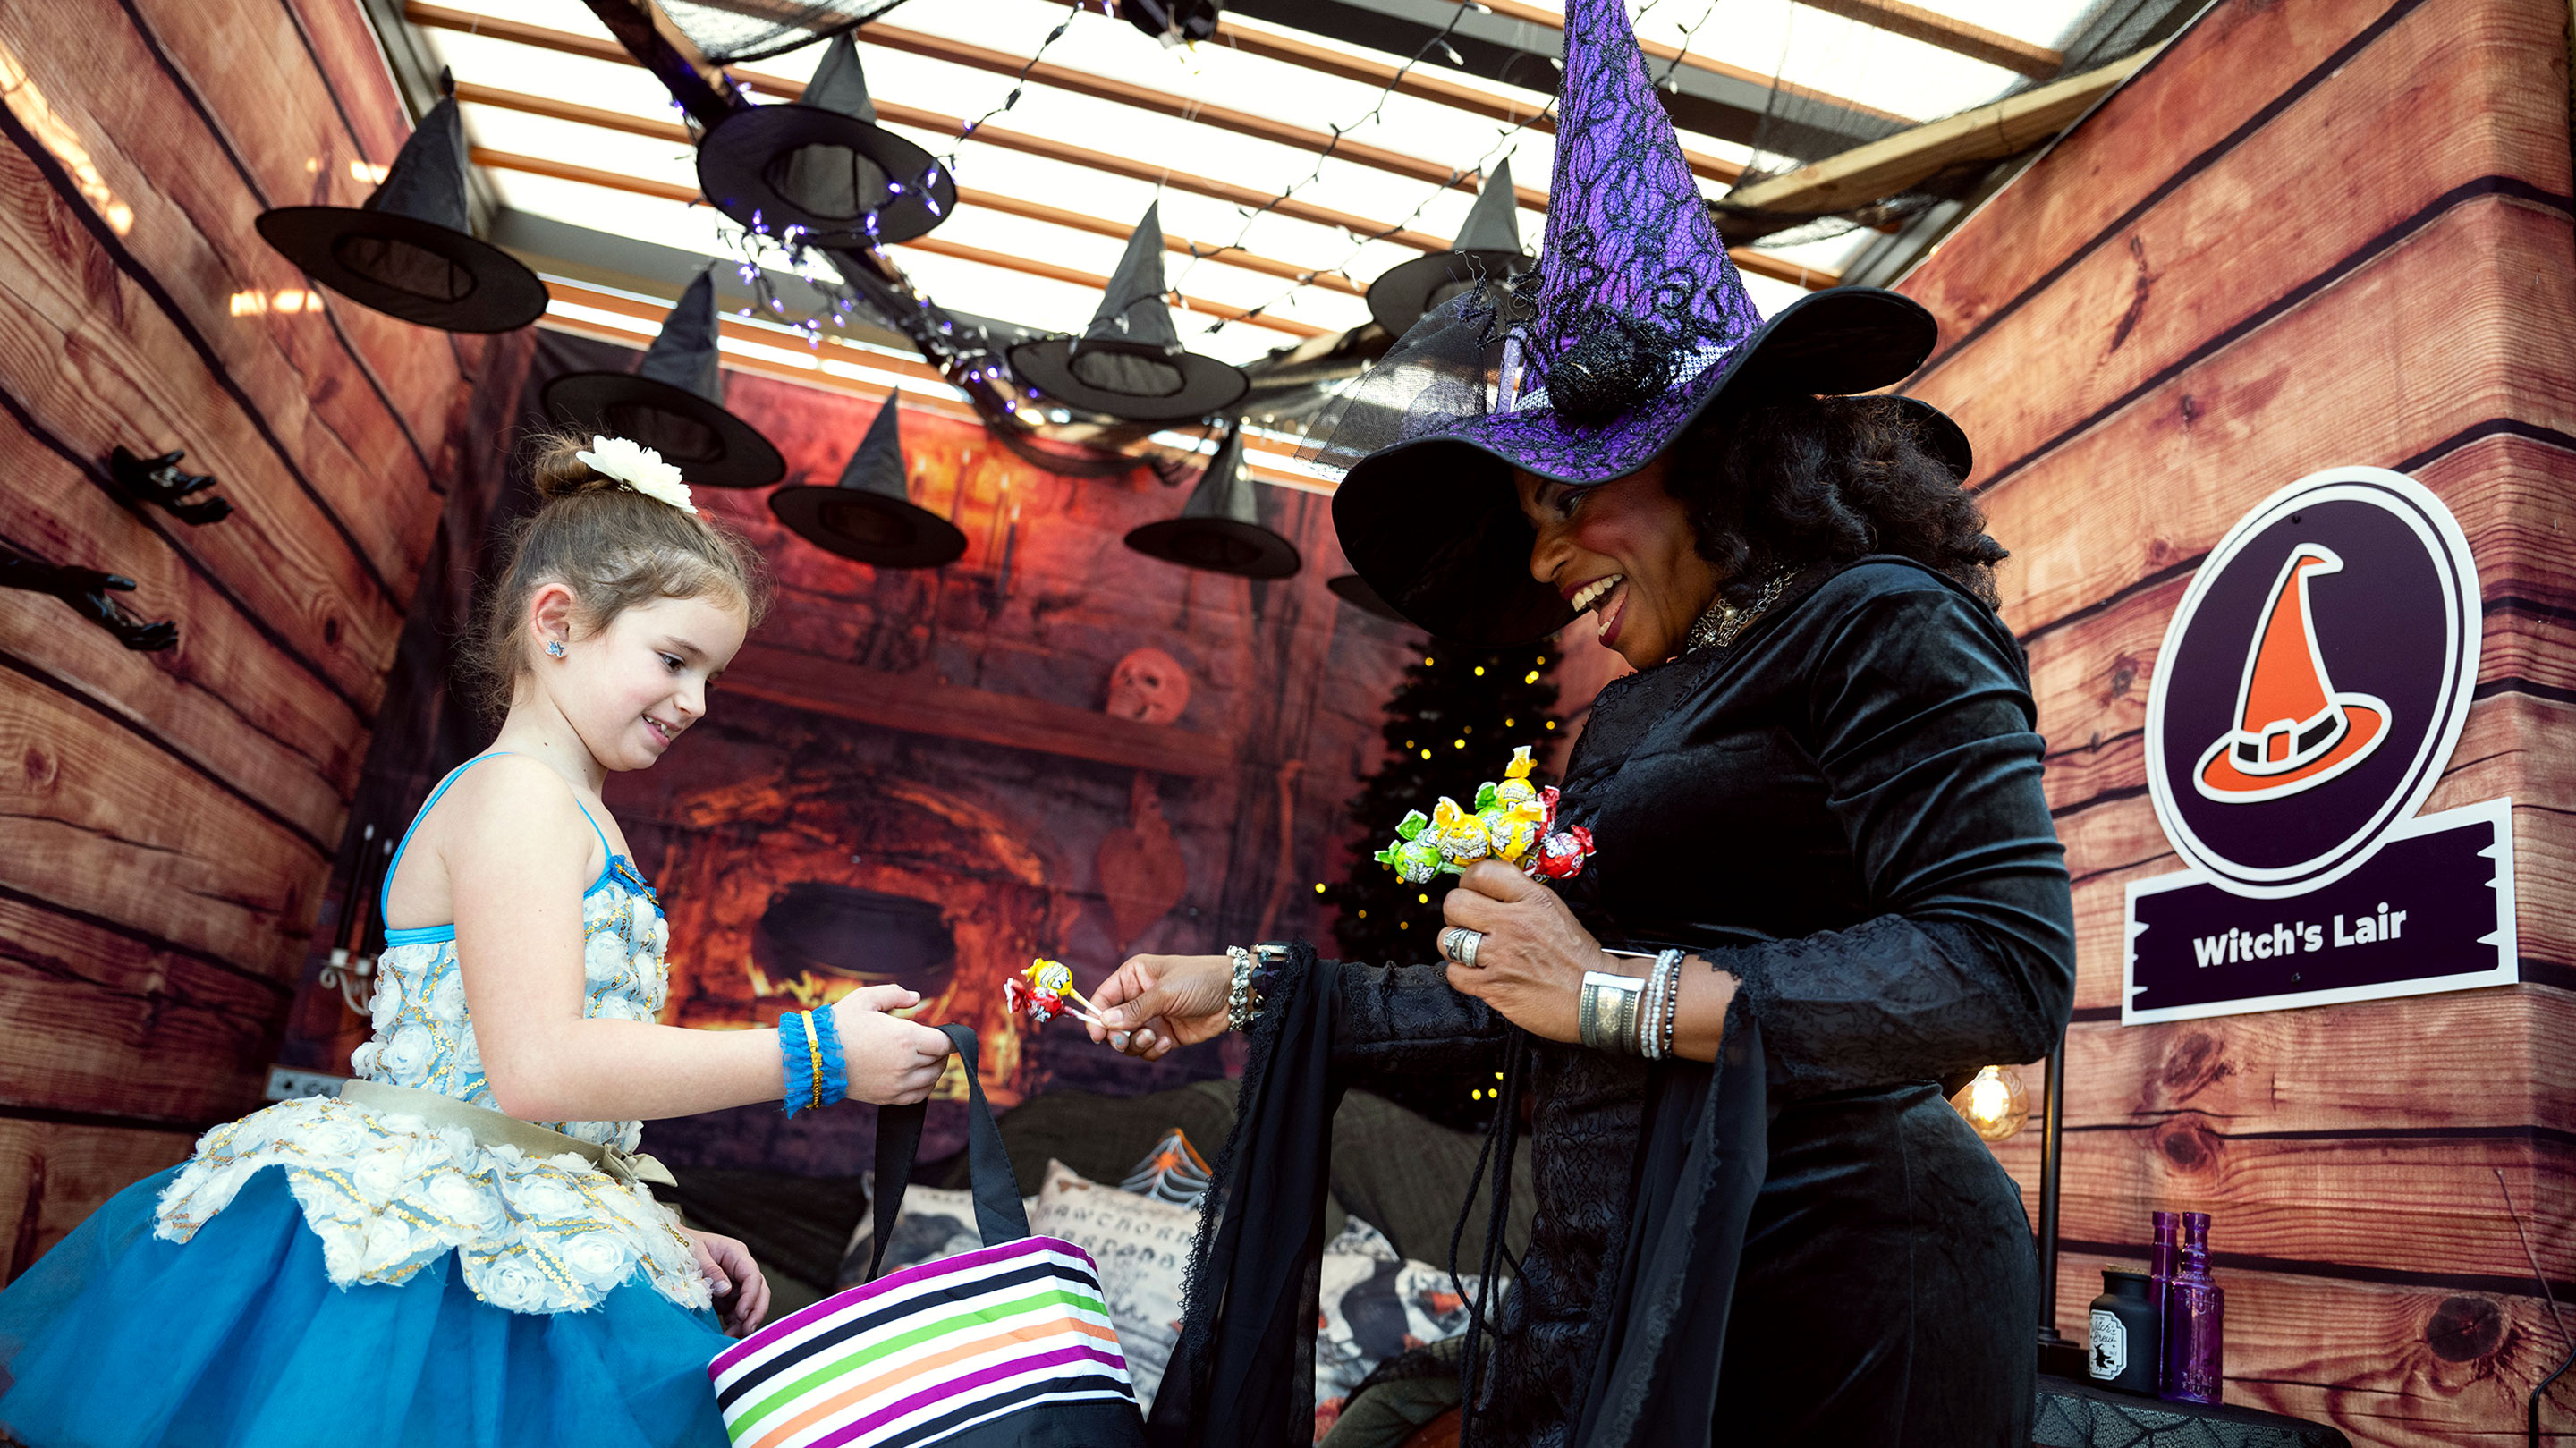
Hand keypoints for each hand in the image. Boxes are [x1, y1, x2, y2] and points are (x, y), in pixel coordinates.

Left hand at [684, 1227, 771, 1336]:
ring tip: (733, 1337)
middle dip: (756, 1310)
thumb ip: (711, 1271)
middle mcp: (738, 1268)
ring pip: (750, 1303)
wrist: (665, 1249)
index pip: (752, 1275)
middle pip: (759, 1290)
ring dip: (745, 1321)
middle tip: (747, 1330)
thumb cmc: (680, 1246)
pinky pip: (737, 1311)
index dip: (751, 1295)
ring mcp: (733, 1282)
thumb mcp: (693, 1254)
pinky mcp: (726, 1296)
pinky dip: (735, 1323)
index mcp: (735, 1253)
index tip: (742, 1314)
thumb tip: (726, 1289)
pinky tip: (728, 1333)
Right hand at [830, 984, 952, 1104]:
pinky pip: (918, 1096)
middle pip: (940, 1061)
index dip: (948, 1037)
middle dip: (940, 1051)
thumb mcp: (865, 998)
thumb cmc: (839, 1026)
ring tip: (926, 1058)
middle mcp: (906, 1063)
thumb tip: (916, 997)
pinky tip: (918, 1076)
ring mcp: (897, 1083)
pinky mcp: (887, 1097)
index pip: (945, 1043)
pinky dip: (924, 1087)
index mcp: (906, 1037)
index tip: (944, 1033)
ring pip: (932, 1079)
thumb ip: (895, 994)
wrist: (814, 1058)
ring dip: (934, 1068)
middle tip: (932, 1043)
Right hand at [1087, 954, 1233, 1060]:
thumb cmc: (1200, 980)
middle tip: (1125, 1041)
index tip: (1098, 1035)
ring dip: (1137, 1044)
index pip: (1103, 998)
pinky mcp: (1164, 1035)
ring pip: (1128, 1040)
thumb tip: (1105, 1022)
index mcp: (1133, 976)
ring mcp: (1151, 1017)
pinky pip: (1146, 1050)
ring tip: (1154, 1037)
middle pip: (1112, 1024)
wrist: (1234, 995)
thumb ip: (1136, 1009)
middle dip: (1117, 1035)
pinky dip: (1152, 1051)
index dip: (1096, 1017)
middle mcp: (1139, 997)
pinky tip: (1167, 1042)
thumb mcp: (1166, 992)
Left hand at [1441, 861, 1613, 1044]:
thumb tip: (1491, 889)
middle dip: (1456, 912)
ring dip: (1454, 945)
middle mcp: (1514, 924)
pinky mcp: (1494, 986)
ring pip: (1447, 939)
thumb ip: (1523, 897)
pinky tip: (1476, 973)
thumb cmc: (1579, 958)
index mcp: (1532, 900)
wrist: (1596, 997)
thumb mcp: (1556, 910)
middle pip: (1455, 903)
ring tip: (1470, 949)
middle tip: (1467, 921)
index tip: (1472, 890)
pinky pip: (1454, 973)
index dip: (1469, 880)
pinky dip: (1460, 974)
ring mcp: (1501, 956)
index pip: (1482, 873)